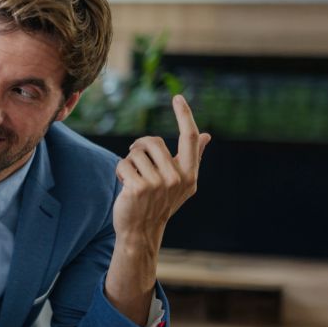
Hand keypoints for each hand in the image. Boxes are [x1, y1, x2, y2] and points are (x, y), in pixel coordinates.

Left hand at [112, 95, 210, 243]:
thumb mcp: (181, 182)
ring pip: (136, 153)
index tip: (178, 97)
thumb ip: (193, 157)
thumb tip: (207, 135)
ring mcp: (158, 184)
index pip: (189, 138)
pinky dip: (120, 171)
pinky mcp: (138, 188)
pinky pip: (123, 163)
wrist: (141, 230)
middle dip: (140, 146)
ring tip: (132, 178)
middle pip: (154, 141)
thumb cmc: (159, 202)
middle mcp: (177, 178)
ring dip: (129, 162)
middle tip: (136, 159)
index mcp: (189, 174)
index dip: (184, 116)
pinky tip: (124, 185)